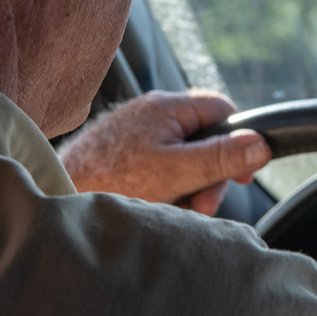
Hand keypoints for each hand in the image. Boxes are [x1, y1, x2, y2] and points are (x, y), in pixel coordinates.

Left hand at [59, 90, 271, 215]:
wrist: (57, 195)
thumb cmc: (112, 181)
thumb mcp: (177, 172)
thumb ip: (220, 157)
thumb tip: (260, 145)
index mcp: (168, 106)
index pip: (222, 111)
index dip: (237, 142)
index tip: (240, 173)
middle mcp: (152, 112)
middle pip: (204, 139)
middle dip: (208, 176)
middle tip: (200, 205)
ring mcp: (135, 132)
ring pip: (182, 158)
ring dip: (186, 188)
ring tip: (171, 209)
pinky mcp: (122, 153)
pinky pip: (159, 167)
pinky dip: (164, 188)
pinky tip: (154, 206)